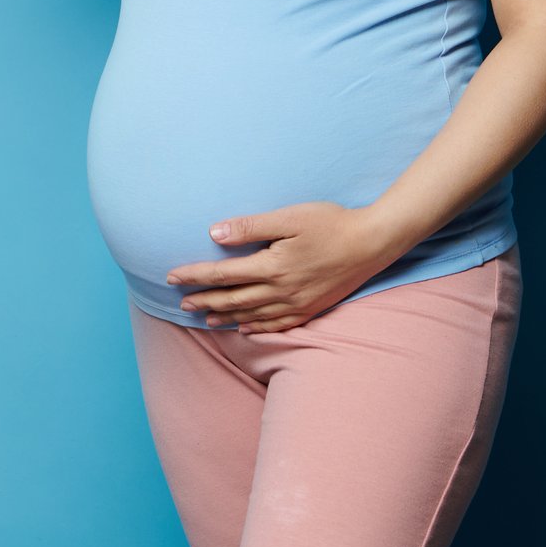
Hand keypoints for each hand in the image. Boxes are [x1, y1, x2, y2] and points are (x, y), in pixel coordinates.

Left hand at [162, 201, 397, 333]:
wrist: (372, 243)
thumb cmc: (330, 223)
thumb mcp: (289, 218)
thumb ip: (251, 227)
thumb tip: (214, 234)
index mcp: (272, 266)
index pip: (223, 274)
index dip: (195, 276)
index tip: (173, 277)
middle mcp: (281, 291)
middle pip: (233, 299)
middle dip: (204, 301)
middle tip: (181, 303)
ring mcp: (297, 303)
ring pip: (252, 315)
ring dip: (225, 317)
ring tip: (205, 320)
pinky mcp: (311, 308)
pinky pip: (277, 324)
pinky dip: (256, 327)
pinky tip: (245, 328)